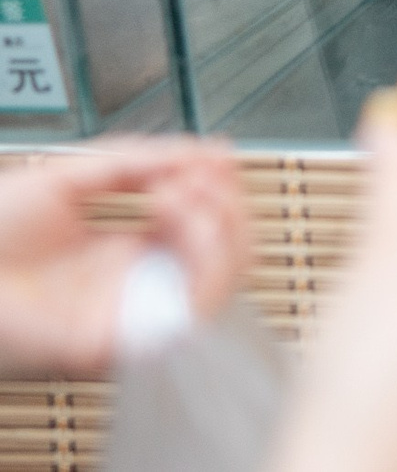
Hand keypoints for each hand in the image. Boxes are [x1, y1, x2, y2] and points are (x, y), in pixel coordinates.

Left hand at [0, 139, 246, 378]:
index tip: (214, 155)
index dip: (218, 189)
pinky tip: (172, 214)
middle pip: (226, 253)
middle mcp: (135, 285)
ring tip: (184, 190)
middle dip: (230, 202)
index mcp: (123, 252)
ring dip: (222, 224)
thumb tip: (203, 149)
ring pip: (225, 282)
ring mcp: (132, 314)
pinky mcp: (124, 342)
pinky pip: (196, 314)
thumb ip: (135, 161)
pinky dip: (205, 257)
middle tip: (208, 170)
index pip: (201, 227)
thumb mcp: (70, 177)